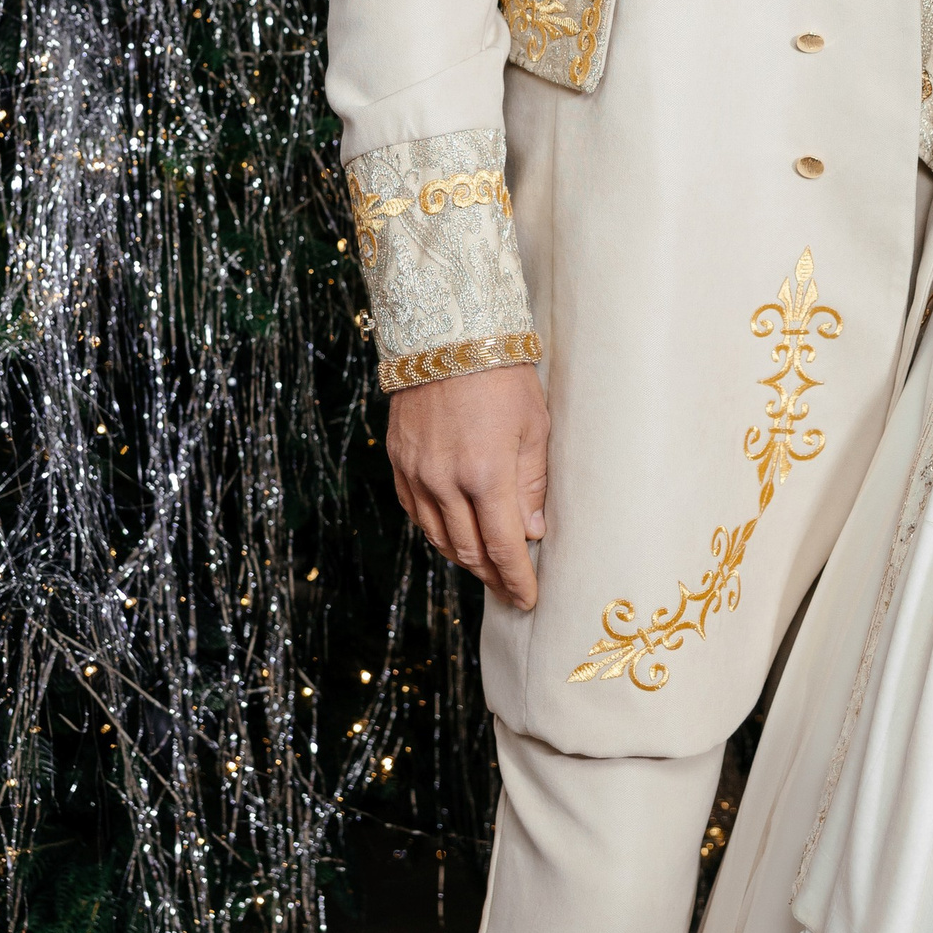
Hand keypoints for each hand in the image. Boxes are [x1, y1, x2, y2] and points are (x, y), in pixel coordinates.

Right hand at [387, 363, 549, 608]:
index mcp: (485, 474)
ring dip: (464, 559)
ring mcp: (416, 473)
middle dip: (493, 576)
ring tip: (487, 568)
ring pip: (439, 538)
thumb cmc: (503, 375)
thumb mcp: (533, 426)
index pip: (503, 547)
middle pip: (469, 551)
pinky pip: (417, 513)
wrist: (448, 333)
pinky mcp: (398, 461)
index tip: (529, 599)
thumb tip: (532, 533)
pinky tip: (454, 535)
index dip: (517, 580)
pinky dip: (437, 532)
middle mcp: (445, 481)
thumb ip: (532, 485)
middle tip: (511, 589)